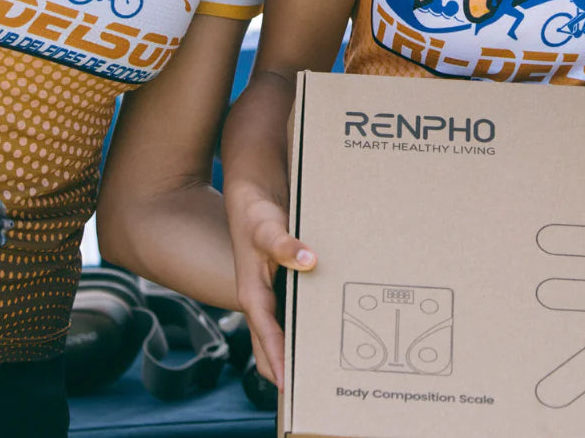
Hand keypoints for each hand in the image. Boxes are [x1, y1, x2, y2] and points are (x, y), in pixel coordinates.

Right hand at [230, 192, 316, 386]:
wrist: (253, 197)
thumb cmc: (256, 215)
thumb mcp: (268, 229)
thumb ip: (286, 246)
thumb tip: (309, 261)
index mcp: (253, 296)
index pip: (266, 339)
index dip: (278, 363)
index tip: (290, 387)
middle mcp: (261, 302)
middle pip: (273, 346)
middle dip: (290, 367)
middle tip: (315, 385)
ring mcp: (272, 296)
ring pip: (285, 333)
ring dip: (301, 347)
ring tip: (328, 363)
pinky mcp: (284, 286)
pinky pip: (295, 314)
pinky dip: (309, 324)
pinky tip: (331, 324)